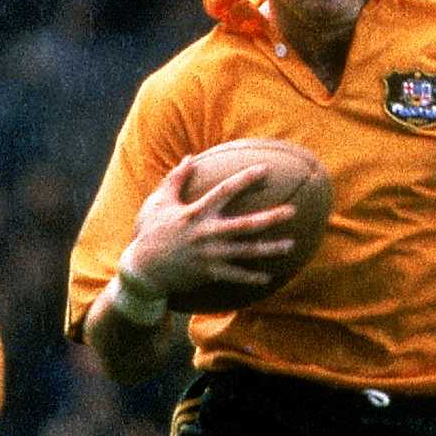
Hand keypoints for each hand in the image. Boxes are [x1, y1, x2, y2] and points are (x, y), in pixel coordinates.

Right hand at [123, 155, 298, 299]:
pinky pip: (235, 275)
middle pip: (246, 225)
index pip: (226, 191)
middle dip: (271, 218)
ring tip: (291, 245)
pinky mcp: (209, 273)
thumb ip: (175, 179)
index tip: (265, 169)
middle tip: (292, 211)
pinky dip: (252, 277)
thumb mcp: (159, 202)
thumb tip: (189, 158)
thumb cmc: (151, 232)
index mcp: (196, 213)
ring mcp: (210, 255)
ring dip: (270, 249)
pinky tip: (268, 276)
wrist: (143, 268)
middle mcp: (206, 233)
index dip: (246, 179)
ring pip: (246, 252)